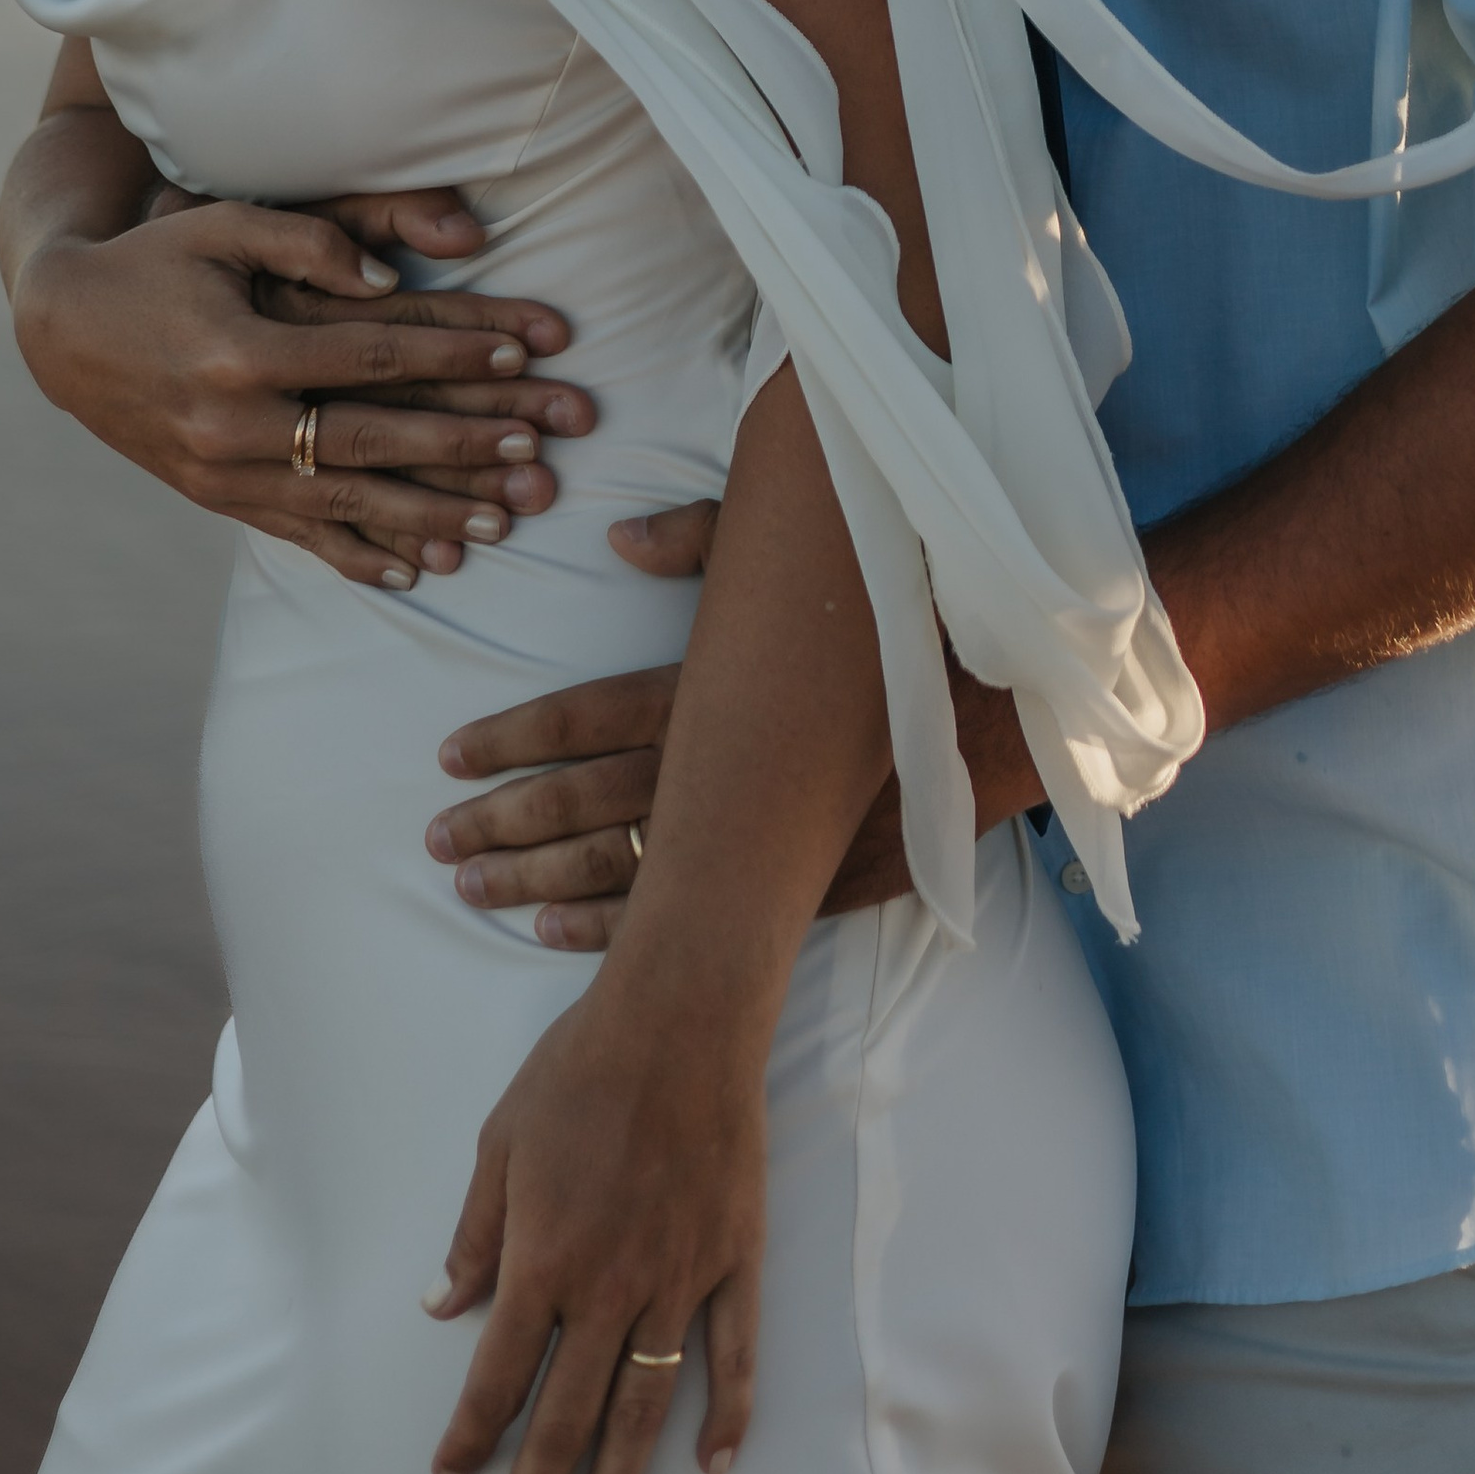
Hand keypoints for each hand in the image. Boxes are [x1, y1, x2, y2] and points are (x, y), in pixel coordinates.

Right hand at [11, 192, 593, 589]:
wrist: (63, 328)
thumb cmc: (157, 259)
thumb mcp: (224, 225)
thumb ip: (310, 242)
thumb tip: (391, 280)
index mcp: (241, 348)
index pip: (371, 355)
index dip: (453, 353)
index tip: (525, 354)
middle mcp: (230, 422)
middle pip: (370, 439)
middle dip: (462, 447)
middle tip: (538, 454)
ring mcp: (220, 472)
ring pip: (342, 502)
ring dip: (427, 515)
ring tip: (504, 524)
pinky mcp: (212, 499)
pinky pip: (295, 536)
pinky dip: (356, 557)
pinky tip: (415, 571)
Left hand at [422, 964, 763, 1473]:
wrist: (679, 1020)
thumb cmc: (579, 1070)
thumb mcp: (499, 1143)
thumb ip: (474, 1234)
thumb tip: (444, 1307)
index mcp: (542, 1260)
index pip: (498, 1375)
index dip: (471, 1435)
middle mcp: (608, 1287)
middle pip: (567, 1414)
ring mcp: (678, 1279)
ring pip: (644, 1406)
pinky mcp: (732, 1260)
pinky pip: (732, 1355)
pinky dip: (726, 1414)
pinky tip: (712, 1463)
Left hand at [427, 533, 1040, 939]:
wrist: (1036, 687)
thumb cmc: (918, 605)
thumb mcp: (818, 552)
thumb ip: (715, 540)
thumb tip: (619, 538)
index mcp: (726, 685)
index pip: (593, 715)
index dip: (516, 737)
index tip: (448, 757)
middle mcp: (740, 766)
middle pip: (596, 801)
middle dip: (509, 824)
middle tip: (437, 842)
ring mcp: (779, 833)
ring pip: (638, 867)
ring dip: (549, 881)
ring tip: (476, 891)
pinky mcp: (820, 876)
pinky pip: (709, 918)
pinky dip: (632, 927)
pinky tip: (569, 936)